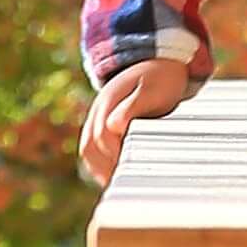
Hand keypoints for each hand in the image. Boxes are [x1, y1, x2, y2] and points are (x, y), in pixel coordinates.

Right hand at [79, 59, 193, 183]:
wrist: (158, 61)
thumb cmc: (160, 76)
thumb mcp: (151, 89)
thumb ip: (132, 107)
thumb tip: (114, 126)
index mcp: (108, 103)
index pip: (102, 137)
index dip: (113, 156)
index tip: (128, 171)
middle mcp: (98, 111)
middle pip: (89, 147)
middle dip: (104, 168)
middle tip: (121, 186)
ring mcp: (98, 117)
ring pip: (87, 150)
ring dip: (99, 169)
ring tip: (115, 186)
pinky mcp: (102, 124)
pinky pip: (93, 149)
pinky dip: (100, 165)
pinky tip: (112, 177)